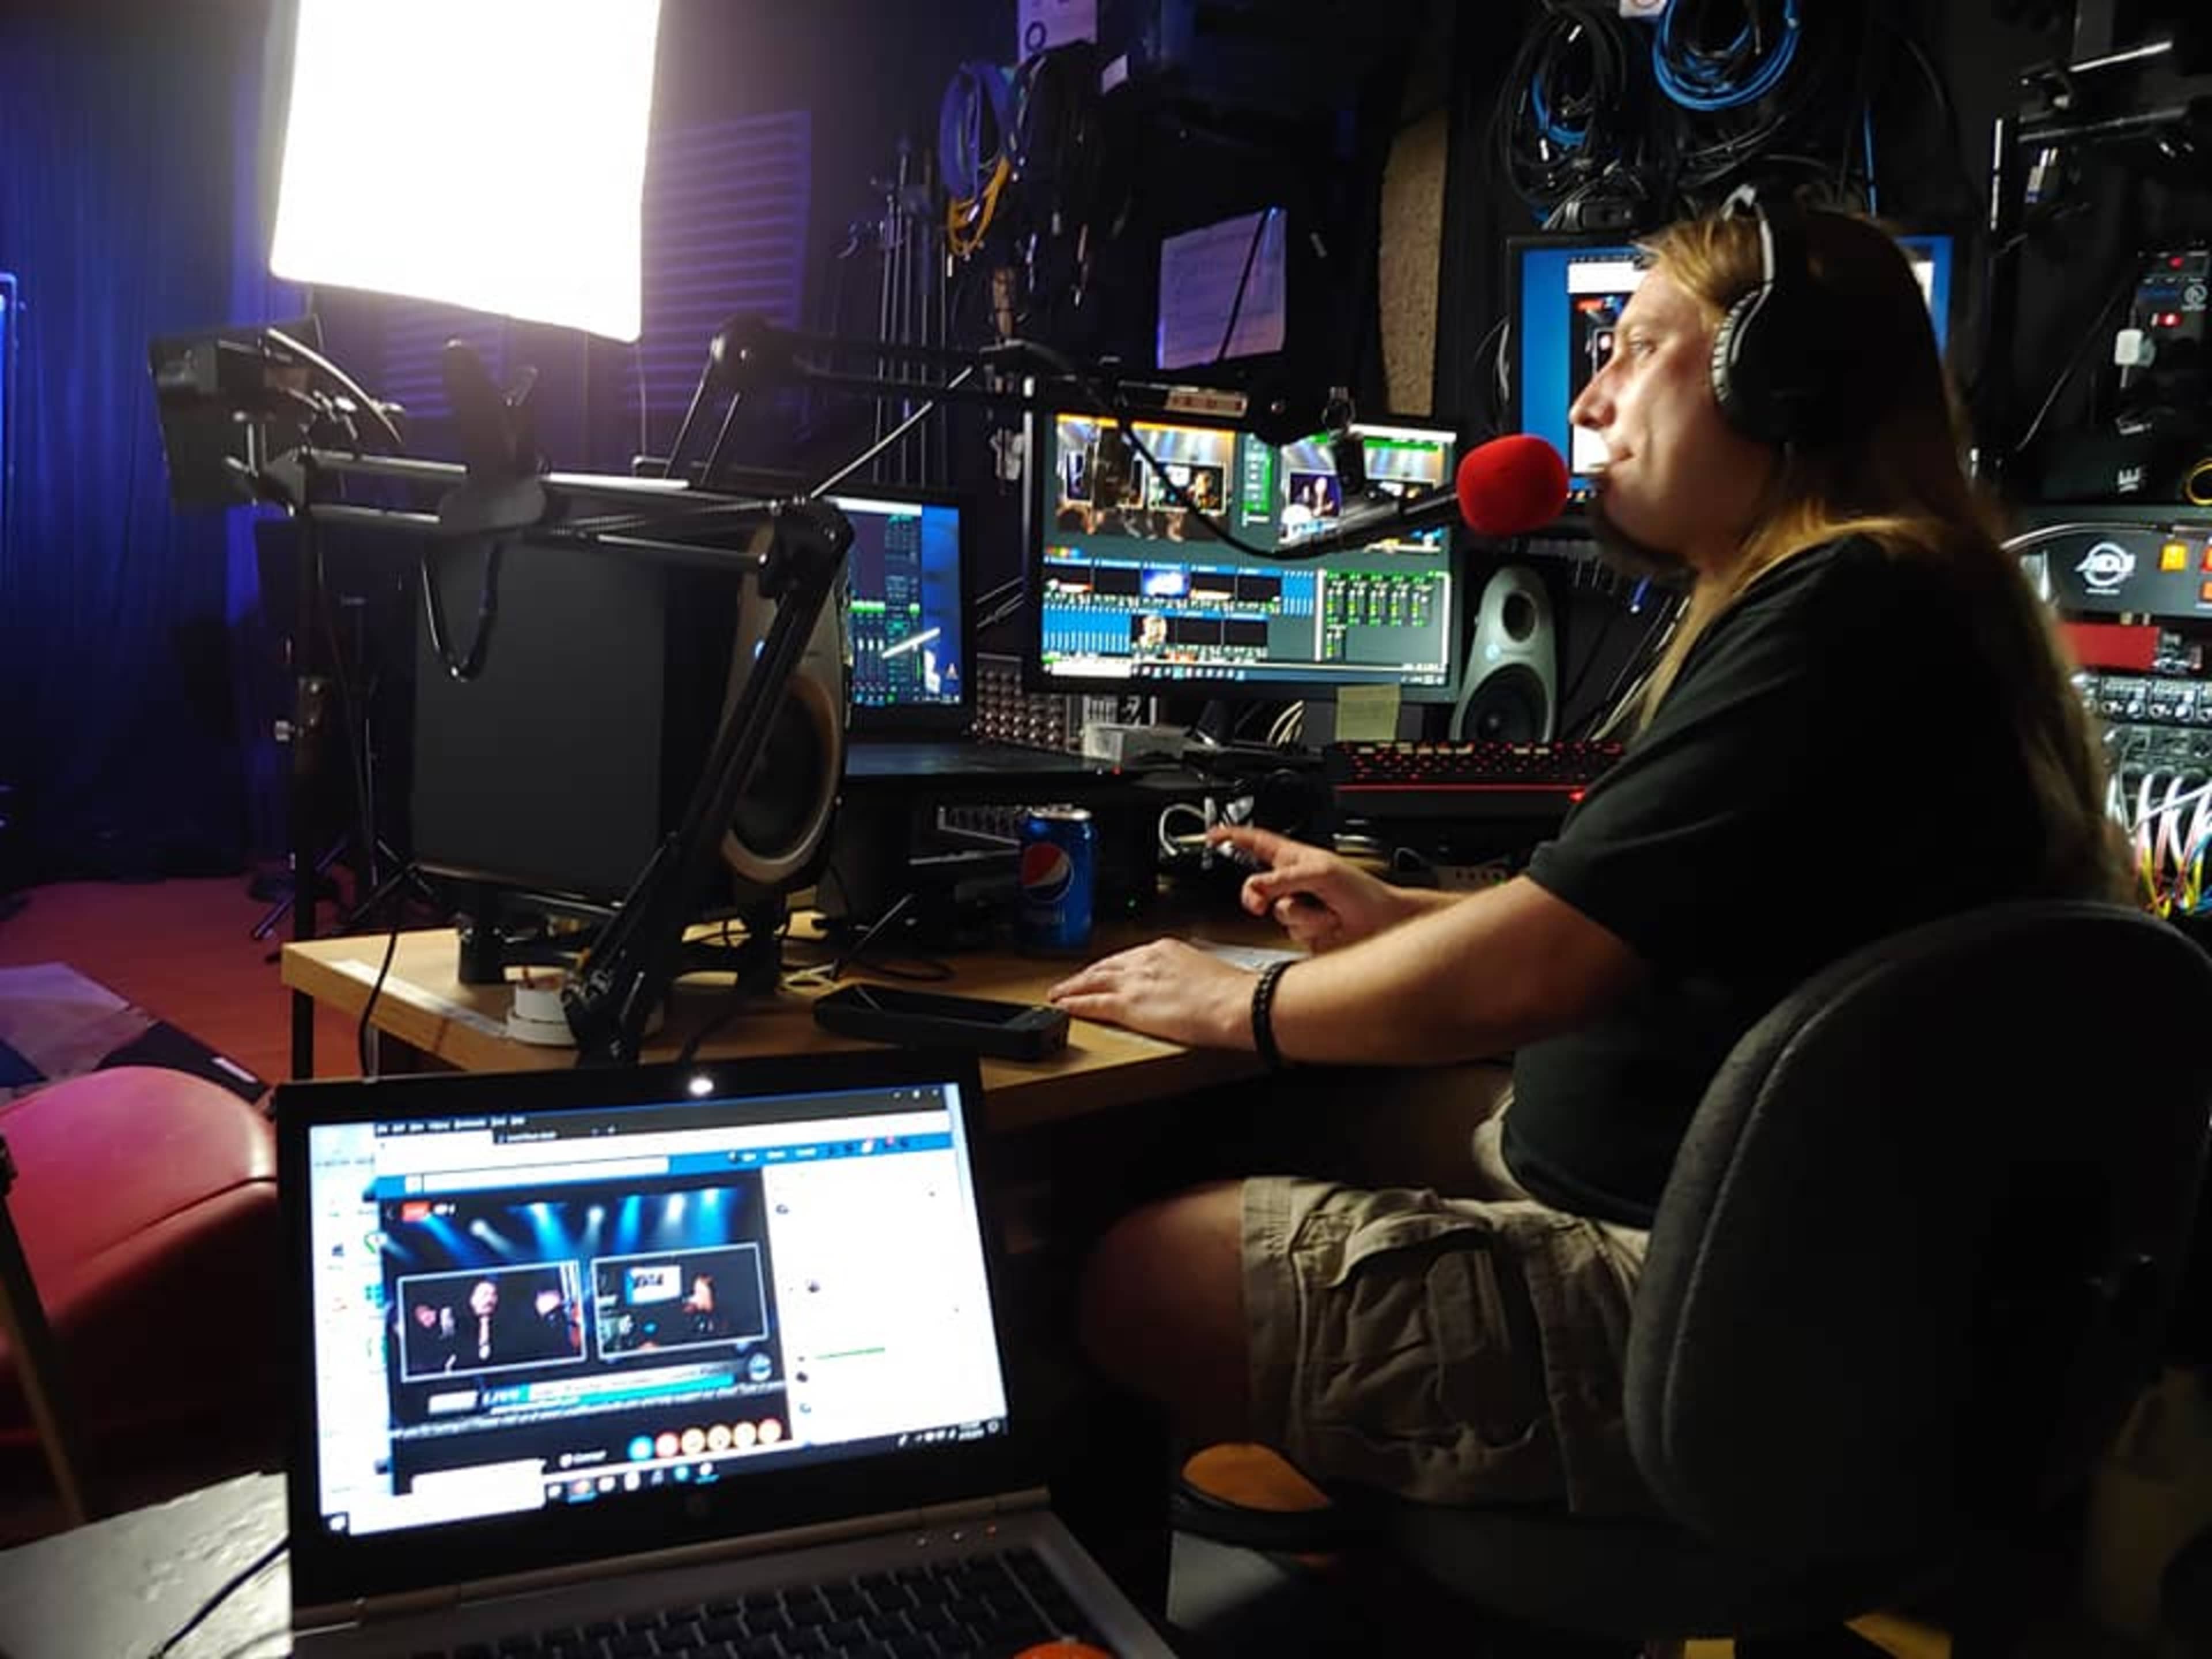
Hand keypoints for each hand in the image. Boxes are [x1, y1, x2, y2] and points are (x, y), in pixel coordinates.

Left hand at [1047, 938, 1252, 1048]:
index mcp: (1165, 949)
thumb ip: (1188, 976)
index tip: (1102, 971)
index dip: (1110, 966)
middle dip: (1086, 974)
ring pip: (1092, 981)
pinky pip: (1092, 1003)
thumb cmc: (1232, 993)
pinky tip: (1064, 1006)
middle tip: (1070, 981)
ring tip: (1058, 993)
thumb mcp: (1206, 972)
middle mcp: (1144, 960)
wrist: (1234, 1003)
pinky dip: (1075, 1004)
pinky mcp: (1128, 1005)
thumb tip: (1191, 987)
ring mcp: (1134, 982)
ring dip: (1073, 987)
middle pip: (1105, 966)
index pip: (1128, 957)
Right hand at [1208, 825, 1417, 952]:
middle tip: (1259, 902)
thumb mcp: (1319, 873)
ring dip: (1300, 914)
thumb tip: (1254, 889)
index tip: (1212, 836)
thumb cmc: (1362, 890)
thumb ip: (1282, 879)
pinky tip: (1326, 923)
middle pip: (1254, 886)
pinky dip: (1307, 928)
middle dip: (1257, 896)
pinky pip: (1288, 931)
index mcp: (1296, 857)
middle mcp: (1292, 882)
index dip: (1232, 836)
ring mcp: (1297, 907)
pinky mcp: (1302, 930)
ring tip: (1323, 910)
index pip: (1256, 841)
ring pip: (1274, 912)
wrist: (1382, 923)